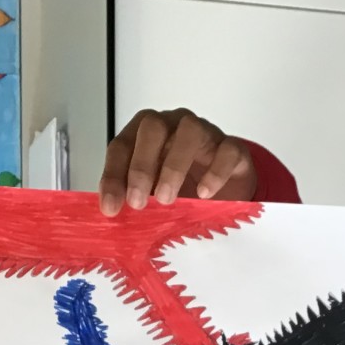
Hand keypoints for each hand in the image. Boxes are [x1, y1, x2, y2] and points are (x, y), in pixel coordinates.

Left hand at [100, 109, 257, 215]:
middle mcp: (173, 126)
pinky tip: (204, 194)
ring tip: (167, 200)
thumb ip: (135, 199)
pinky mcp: (233, 148)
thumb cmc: (184, 190)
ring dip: (174, 166)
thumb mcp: (154, 197)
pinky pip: (226, 150)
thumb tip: (114, 218)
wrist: (227, 193)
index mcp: (145, 135)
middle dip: (141, 166)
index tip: (111, 207)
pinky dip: (214, 172)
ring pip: (188, 132)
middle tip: (138, 202)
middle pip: (152, 128)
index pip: (122, 146)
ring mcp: (205, 133)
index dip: (113, 176)